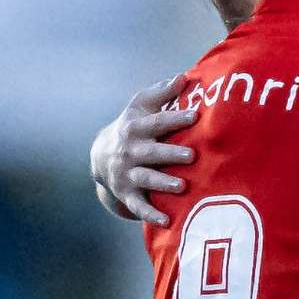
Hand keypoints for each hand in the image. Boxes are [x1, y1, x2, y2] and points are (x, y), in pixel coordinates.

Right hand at [89, 75, 191, 225]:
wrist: (102, 156)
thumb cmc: (133, 127)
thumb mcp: (140, 106)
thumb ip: (161, 93)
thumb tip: (183, 77)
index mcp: (135, 128)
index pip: (157, 122)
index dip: (175, 118)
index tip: (195, 116)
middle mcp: (130, 152)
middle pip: (151, 153)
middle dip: (170, 154)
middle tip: (192, 155)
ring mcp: (127, 175)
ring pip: (146, 179)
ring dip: (163, 183)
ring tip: (182, 186)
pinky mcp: (127, 194)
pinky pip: (139, 206)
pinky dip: (151, 215)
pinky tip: (167, 221)